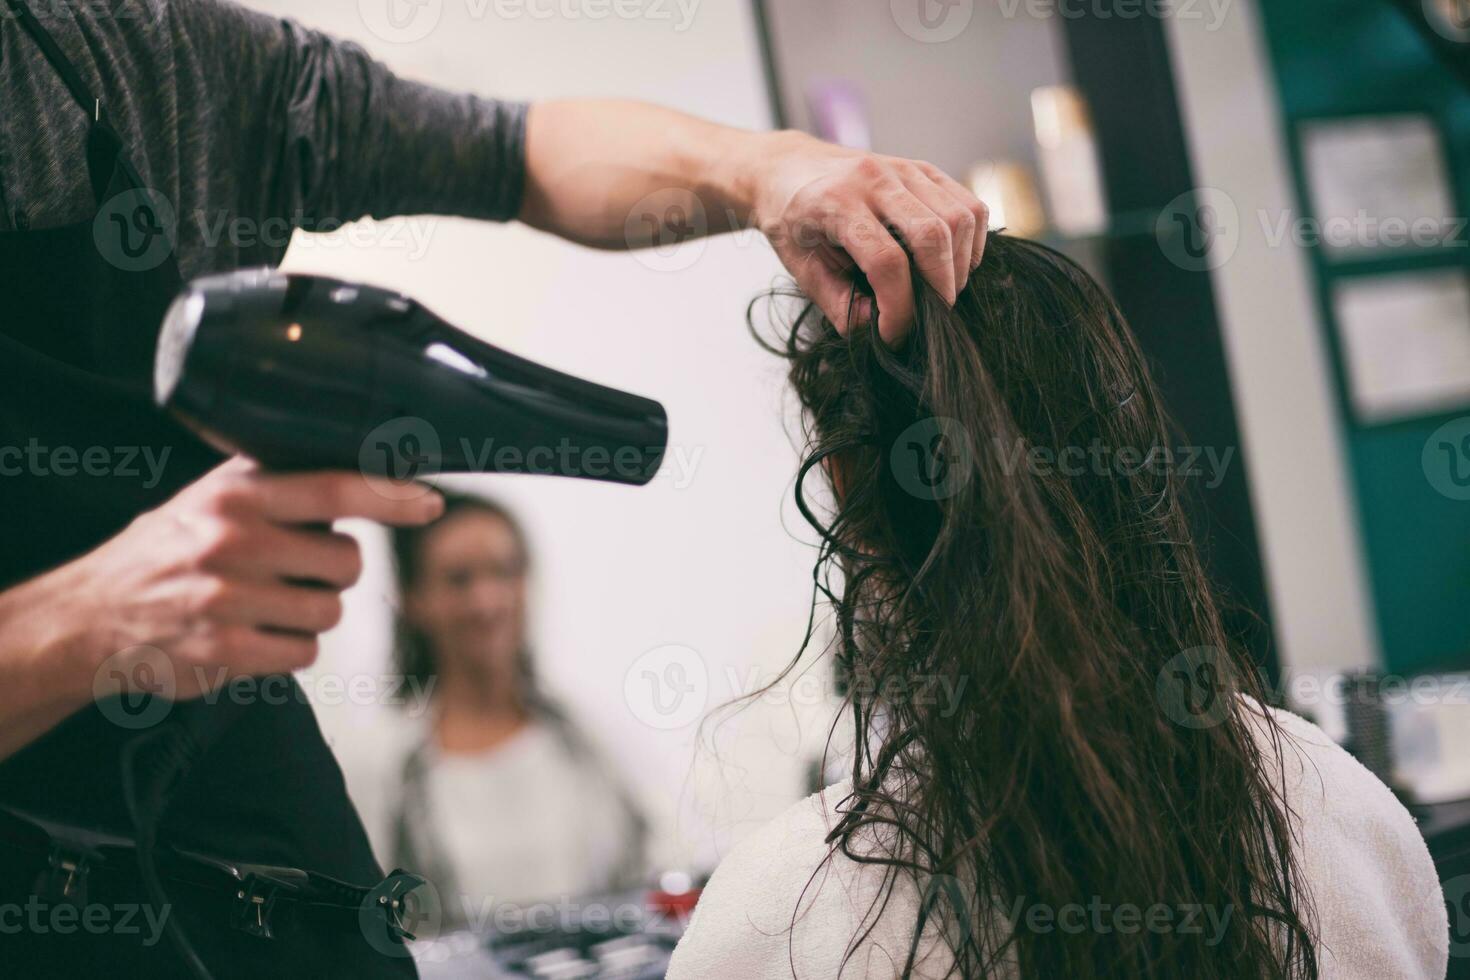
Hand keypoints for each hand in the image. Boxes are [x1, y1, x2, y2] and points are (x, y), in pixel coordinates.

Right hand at [55, 457, 443, 703]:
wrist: (90, 615)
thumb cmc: (168, 549)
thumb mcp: (212, 498)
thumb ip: (279, 484)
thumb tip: (369, 473)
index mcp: (236, 495)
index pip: (334, 488)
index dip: (391, 497)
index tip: (429, 503)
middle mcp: (232, 541)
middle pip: (347, 561)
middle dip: (335, 571)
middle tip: (295, 570)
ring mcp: (227, 598)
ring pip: (329, 611)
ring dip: (310, 614)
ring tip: (265, 603)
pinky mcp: (224, 651)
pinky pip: (303, 653)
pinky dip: (288, 649)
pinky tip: (251, 634)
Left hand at [743, 131, 988, 343]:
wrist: (787, 168)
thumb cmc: (791, 219)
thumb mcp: (799, 267)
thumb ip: (837, 302)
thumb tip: (877, 328)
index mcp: (835, 202)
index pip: (886, 261)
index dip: (899, 308)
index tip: (894, 334)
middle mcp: (874, 179)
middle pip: (932, 236)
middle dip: (940, 289)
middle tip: (930, 317)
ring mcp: (904, 169)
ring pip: (959, 218)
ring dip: (959, 265)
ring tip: (942, 292)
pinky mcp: (924, 169)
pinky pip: (968, 205)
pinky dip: (971, 241)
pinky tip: (954, 264)